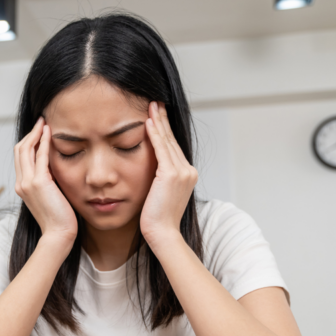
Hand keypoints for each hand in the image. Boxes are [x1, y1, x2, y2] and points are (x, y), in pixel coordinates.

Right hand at [14, 117, 77, 241]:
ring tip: (45, 123)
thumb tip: (54, 169)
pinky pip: (40, 156)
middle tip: (42, 121)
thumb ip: (48, 182)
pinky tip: (50, 133)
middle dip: (30, 133)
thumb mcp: (50, 196)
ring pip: (26, 149)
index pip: (20, 158)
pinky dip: (44, 142)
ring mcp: (27, 182)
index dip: (29, 142)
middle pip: (20, 150)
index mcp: (22, 186)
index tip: (39, 131)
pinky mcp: (39, 182)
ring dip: (36, 133)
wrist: (58, 234)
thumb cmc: (59, 219)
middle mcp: (21, 183)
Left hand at [140, 102, 197, 245]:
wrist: (162, 233)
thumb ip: (160, 179)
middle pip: (172, 140)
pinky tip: (148, 121)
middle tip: (155, 102)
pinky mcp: (171, 175)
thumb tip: (151, 171)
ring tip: (150, 105)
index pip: (173, 147)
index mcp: (187, 174)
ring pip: (167, 141)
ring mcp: (182, 172)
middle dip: (162, 120)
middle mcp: (188, 170)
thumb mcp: (161, 194)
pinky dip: (155, 134)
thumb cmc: (157, 219)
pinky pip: (161, 149)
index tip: (156, 115)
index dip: (165, 129)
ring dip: (158, 121)